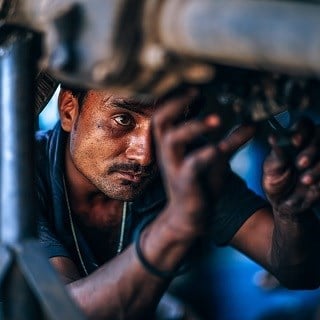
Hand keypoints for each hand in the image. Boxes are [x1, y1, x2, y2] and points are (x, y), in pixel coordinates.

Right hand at [153, 89, 254, 235]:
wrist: (189, 216)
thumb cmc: (199, 184)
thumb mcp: (216, 158)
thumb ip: (231, 141)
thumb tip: (252, 124)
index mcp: (173, 143)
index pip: (166, 113)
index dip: (177, 98)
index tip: (197, 88)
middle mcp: (168, 152)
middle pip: (160, 120)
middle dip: (176, 103)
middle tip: (196, 92)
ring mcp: (174, 167)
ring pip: (172, 140)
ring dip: (193, 127)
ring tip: (217, 120)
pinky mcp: (183, 182)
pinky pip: (190, 166)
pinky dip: (204, 154)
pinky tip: (217, 148)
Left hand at [263, 117, 319, 217]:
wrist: (284, 203)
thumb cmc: (275, 180)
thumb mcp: (271, 168)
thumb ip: (276, 154)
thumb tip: (273, 137)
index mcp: (297, 140)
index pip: (305, 125)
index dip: (302, 131)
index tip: (295, 142)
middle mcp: (313, 146)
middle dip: (312, 150)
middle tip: (300, 164)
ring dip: (318, 168)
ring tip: (305, 180)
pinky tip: (312, 189)